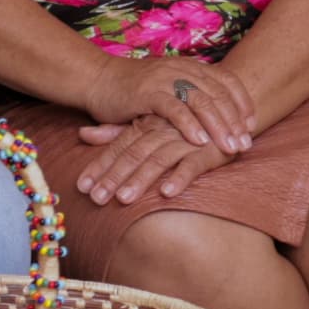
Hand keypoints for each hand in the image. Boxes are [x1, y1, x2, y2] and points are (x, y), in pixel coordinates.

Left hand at [69, 106, 233, 205]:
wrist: (227, 109)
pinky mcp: (207, 150)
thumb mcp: (147, 124)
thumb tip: (82, 133)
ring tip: (124, 199)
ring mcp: (184, 140)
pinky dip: (180, 177)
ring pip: (158, 159)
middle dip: (113, 177)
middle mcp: (161, 131)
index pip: (118, 148)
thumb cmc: (182, 122)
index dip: (100, 167)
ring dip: (141, 179)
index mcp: (146, 126)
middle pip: (133, 155)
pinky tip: (166, 192)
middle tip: (96, 199)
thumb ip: (116, 132)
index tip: (81, 187)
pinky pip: (192, 164)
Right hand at [77, 50, 259, 152]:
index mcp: (191, 67)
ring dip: (218, 126)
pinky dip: (189, 125)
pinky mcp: (148, 93)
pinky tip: (200, 142)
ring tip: (230, 146)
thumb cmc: (136, 91)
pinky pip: (174, 109)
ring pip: (201, 101)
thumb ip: (192, 97)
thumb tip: (221, 116)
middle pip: (218, 94)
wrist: (99, 80)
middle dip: (235, 121)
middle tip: (245, 144)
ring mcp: (165, 80)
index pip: (227, 81)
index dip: (242, 102)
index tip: (252, 124)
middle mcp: (182, 70)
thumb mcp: (170, 90)